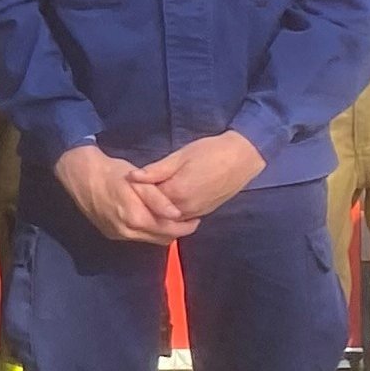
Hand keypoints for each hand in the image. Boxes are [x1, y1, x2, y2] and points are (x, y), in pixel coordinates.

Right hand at [54, 144, 196, 243]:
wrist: (80, 174)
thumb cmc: (112, 173)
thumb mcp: (138, 181)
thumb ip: (158, 199)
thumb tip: (177, 215)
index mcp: (136, 219)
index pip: (170, 231)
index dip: (186, 227)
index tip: (196, 217)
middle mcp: (127, 232)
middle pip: (161, 239)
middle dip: (176, 231)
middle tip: (186, 218)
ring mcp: (117, 234)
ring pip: (149, 239)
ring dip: (161, 231)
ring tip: (169, 218)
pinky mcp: (110, 233)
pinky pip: (136, 236)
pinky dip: (147, 230)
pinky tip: (149, 217)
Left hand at [132, 131, 267, 224]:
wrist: (243, 158)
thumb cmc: (211, 152)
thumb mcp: (180, 156)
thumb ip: (156, 170)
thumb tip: (132, 177)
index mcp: (177, 192)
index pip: (146, 200)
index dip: (135, 192)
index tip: (126, 184)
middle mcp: (186, 208)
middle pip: (155, 213)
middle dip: (143, 204)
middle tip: (133, 192)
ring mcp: (196, 212)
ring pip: (168, 218)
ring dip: (156, 210)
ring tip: (146, 196)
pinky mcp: (204, 212)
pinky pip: (181, 218)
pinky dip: (169, 212)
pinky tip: (163, 201)